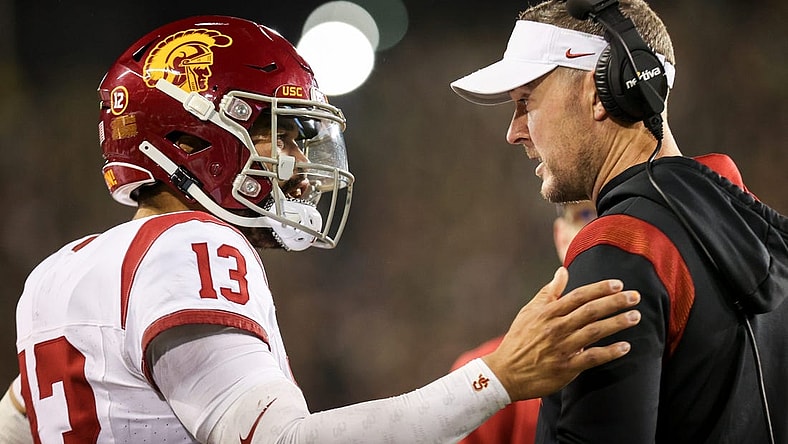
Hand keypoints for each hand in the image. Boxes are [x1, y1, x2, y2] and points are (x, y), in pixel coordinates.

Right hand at [482, 267, 639, 400]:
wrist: (505, 373)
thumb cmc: (519, 340)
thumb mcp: (529, 312)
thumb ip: (548, 292)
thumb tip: (563, 271)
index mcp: (547, 313)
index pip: (578, 296)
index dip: (599, 289)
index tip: (618, 284)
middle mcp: (556, 328)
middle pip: (590, 311)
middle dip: (615, 302)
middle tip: (635, 296)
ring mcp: (561, 348)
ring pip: (594, 331)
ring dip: (617, 323)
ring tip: (635, 316)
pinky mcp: (566, 368)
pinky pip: (592, 358)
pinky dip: (610, 352)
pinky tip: (625, 347)